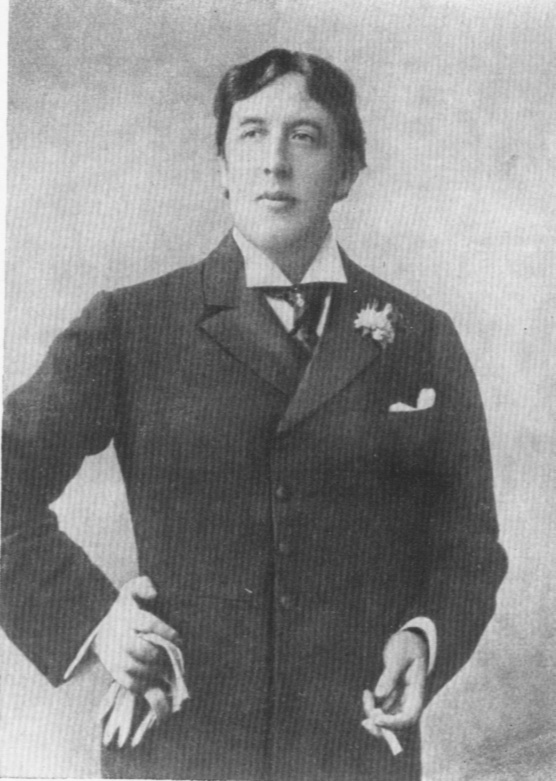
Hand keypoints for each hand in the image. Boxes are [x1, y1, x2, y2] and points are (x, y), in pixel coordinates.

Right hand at [92, 576, 179, 693]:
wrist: (98, 628)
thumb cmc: (125, 608)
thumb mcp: (131, 591)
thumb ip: (142, 585)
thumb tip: (153, 593)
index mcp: (127, 616)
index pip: (147, 623)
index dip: (164, 631)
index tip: (177, 638)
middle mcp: (119, 637)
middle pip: (136, 648)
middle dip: (154, 654)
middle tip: (168, 656)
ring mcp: (115, 656)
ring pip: (130, 668)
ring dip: (150, 671)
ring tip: (165, 670)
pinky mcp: (116, 672)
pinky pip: (128, 683)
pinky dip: (143, 687)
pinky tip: (158, 687)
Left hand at [371, 630, 427, 730]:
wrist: (410, 638)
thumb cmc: (407, 643)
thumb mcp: (399, 654)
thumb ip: (390, 674)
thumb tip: (379, 695)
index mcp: (417, 692)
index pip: (408, 717)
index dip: (393, 723)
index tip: (376, 719)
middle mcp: (410, 700)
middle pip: (398, 723)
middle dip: (381, 726)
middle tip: (365, 722)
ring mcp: (402, 699)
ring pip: (387, 716)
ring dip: (374, 714)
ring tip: (366, 696)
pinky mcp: (393, 694)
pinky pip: (382, 707)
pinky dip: (372, 705)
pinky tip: (366, 694)